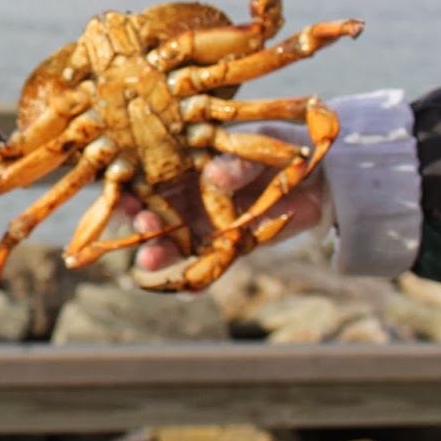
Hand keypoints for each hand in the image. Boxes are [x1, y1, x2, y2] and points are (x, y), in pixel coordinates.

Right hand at [115, 153, 329, 273]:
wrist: (318, 180)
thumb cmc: (279, 152)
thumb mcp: (257, 147)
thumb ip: (236, 163)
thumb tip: (213, 174)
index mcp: (185, 167)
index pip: (149, 178)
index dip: (132, 187)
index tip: (123, 194)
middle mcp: (188, 198)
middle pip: (155, 214)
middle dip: (143, 224)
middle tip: (143, 227)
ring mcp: (205, 225)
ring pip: (174, 245)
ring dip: (160, 255)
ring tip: (150, 262)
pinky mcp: (227, 248)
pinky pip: (207, 268)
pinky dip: (197, 283)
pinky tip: (187, 292)